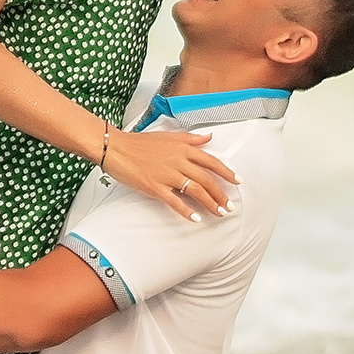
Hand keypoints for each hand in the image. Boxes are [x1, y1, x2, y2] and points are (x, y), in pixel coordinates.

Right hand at [101, 125, 234, 219]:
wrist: (116, 147)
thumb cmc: (140, 142)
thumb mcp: (169, 135)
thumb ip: (191, 138)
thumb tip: (209, 137)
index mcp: (183, 148)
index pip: (211, 161)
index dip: (226, 172)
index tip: (237, 181)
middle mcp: (178, 161)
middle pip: (206, 179)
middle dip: (221, 194)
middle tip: (229, 206)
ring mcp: (166, 175)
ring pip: (195, 191)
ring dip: (209, 203)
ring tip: (219, 213)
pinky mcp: (154, 187)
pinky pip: (174, 201)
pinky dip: (186, 211)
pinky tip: (195, 218)